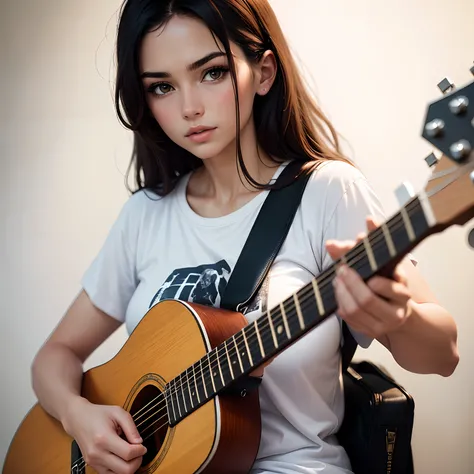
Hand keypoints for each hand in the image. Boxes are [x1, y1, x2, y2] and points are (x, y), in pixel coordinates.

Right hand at [62, 396, 146, 473]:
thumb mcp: (118, 412)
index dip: (140, 451)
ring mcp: (93, 462)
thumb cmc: (98, 414)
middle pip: (125, 470)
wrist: (78, 419)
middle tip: (139, 452)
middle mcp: (97, 453)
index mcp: (104, 438)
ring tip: (130, 454)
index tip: (142, 445)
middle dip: (137, 462)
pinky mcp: (92, 465)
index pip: (128, 453)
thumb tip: (139, 442)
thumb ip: (131, 427)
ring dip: (129, 467)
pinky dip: (119, 469)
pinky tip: (122, 457)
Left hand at [325, 216, 412, 339]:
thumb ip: (371, 244)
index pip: (392, 290)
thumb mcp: (384, 264)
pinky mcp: (367, 332)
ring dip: (341, 293)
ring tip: (337, 279)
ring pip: (354, 312)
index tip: (360, 269)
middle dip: (350, 283)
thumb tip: (365, 223)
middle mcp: (395, 314)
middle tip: (342, 269)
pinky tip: (339, 292)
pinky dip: (340, 303)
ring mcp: (380, 327)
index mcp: (403, 296)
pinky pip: (348, 320)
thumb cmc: (388, 281)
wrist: (396, 310)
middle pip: (367, 301)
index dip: (375, 281)